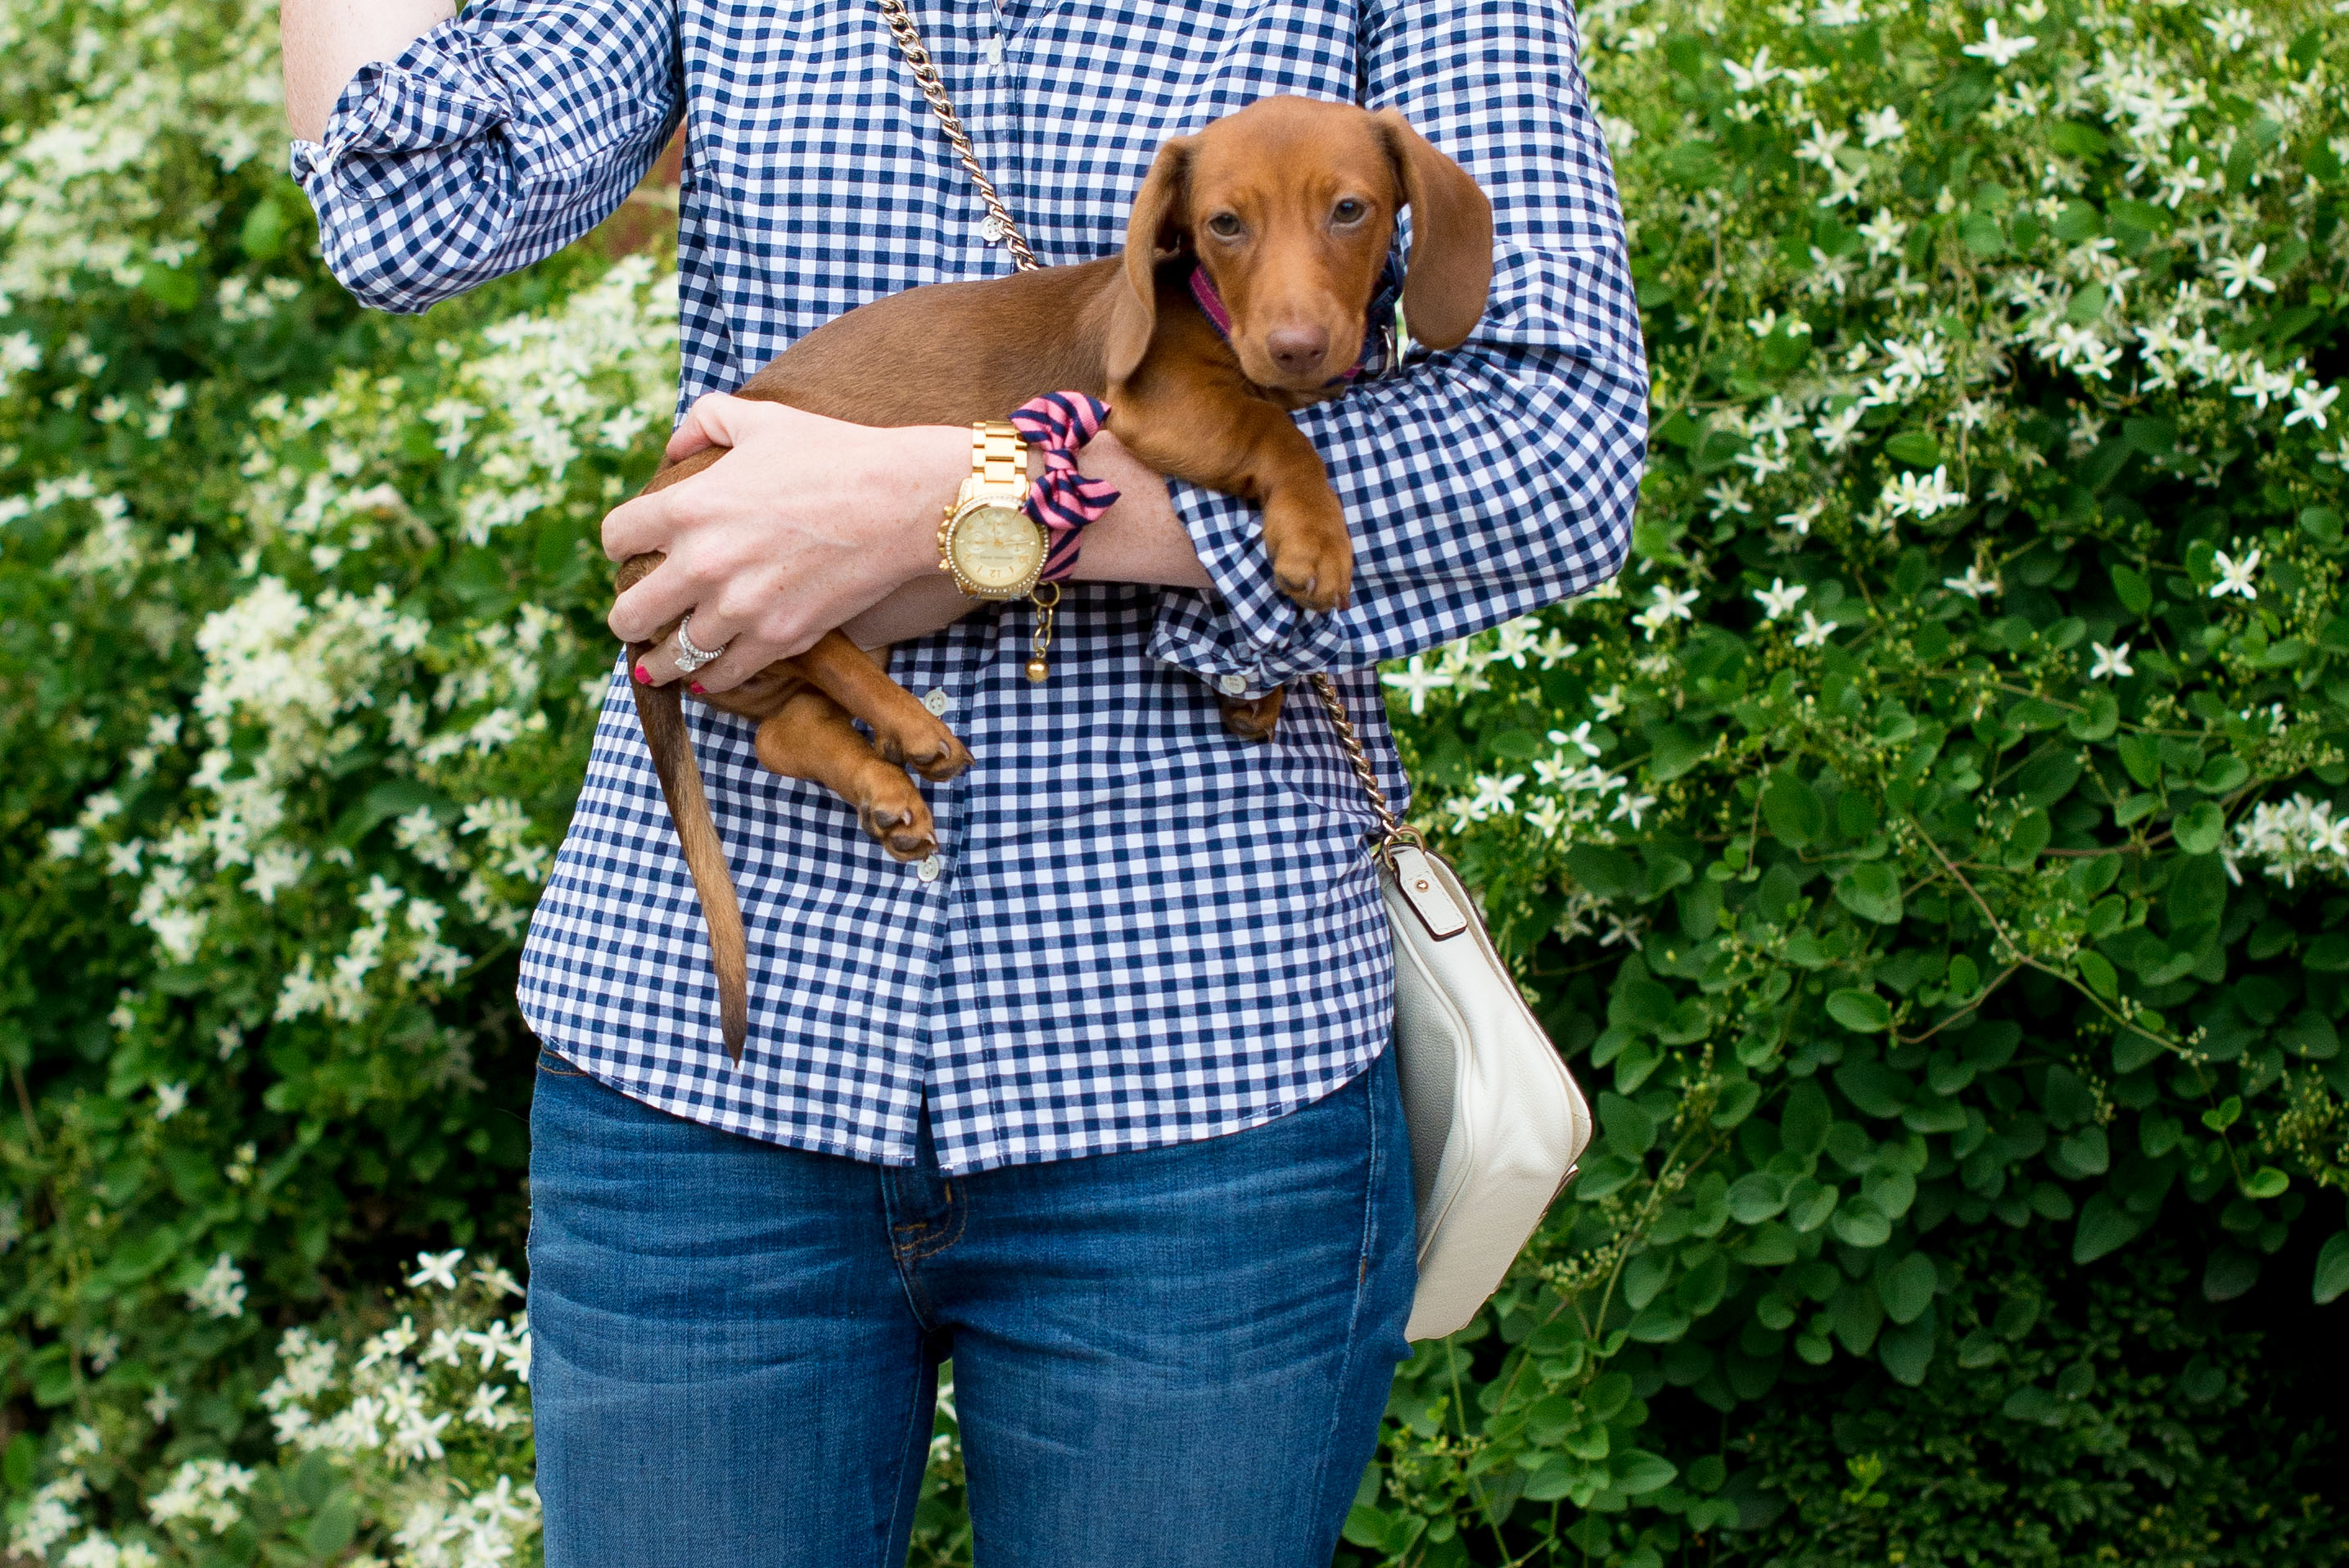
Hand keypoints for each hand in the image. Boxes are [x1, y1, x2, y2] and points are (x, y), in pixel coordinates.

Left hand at [603, 396, 964, 692]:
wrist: (902, 503)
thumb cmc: (834, 454)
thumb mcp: (761, 419)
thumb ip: (705, 422)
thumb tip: (675, 447)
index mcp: (688, 506)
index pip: (615, 538)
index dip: (619, 545)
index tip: (629, 553)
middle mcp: (703, 563)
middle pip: (627, 614)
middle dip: (626, 617)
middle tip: (634, 620)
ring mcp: (740, 608)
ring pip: (673, 657)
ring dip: (664, 660)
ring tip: (661, 664)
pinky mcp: (779, 638)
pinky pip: (725, 674)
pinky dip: (712, 678)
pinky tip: (706, 677)